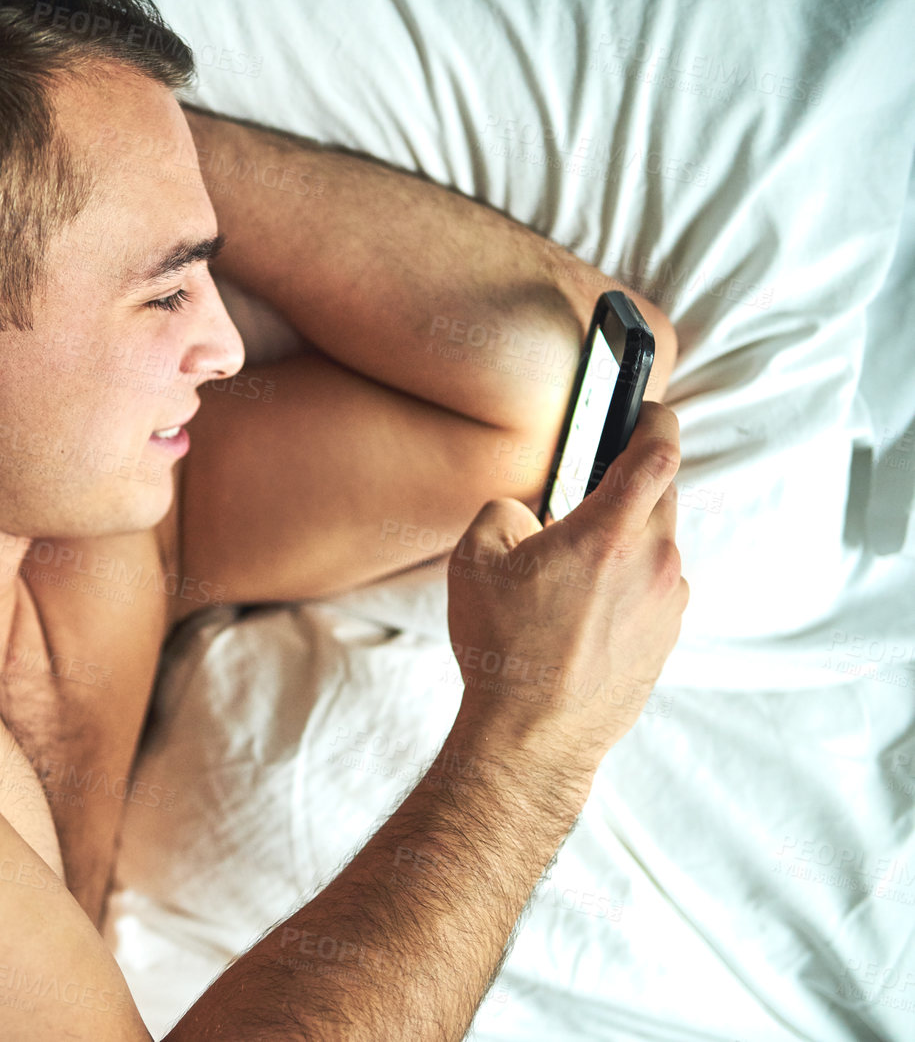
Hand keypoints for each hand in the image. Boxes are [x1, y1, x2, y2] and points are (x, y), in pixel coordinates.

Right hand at [445, 402, 688, 769]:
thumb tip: (526, 511)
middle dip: (630, 480)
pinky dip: (629, 578)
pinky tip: (583, 605)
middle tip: (587, 487)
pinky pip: (656, 584)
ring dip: (626, 536)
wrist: (533, 737)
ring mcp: (670, 602)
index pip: (658, 451)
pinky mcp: (669, 635)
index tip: (643, 409)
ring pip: (659, 541)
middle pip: (662, 492)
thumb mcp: (474, 560)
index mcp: (610, 533)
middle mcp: (655, 563)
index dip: (655, 419)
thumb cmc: (503, 650)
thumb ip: (503, 511)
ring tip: (573, 564)